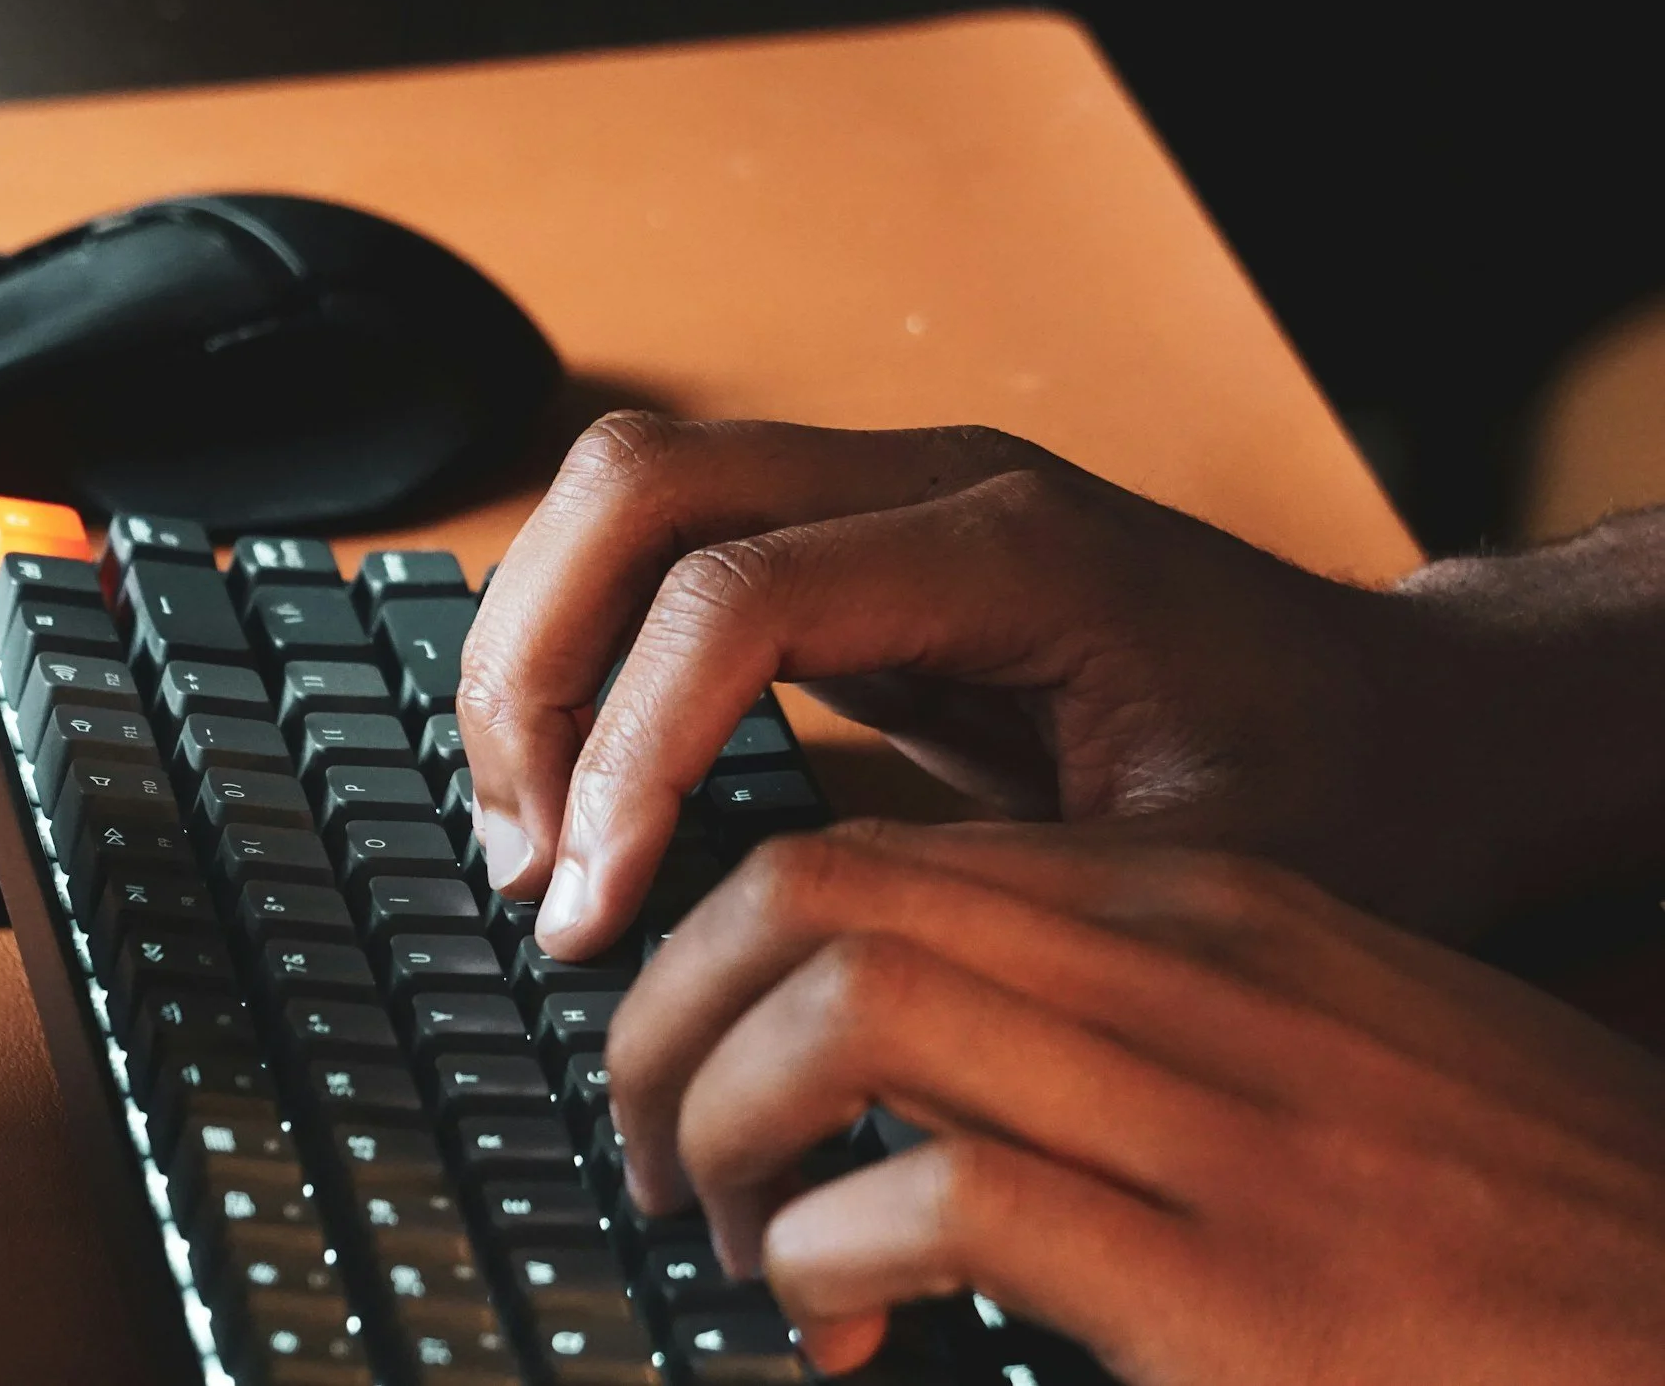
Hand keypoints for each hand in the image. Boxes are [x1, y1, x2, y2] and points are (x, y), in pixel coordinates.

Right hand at [456, 413, 1664, 957]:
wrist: (1415, 720)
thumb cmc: (1334, 791)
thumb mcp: (1191, 878)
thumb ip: (987, 895)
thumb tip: (772, 963)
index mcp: (1017, 546)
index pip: (743, 591)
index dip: (633, 748)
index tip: (594, 905)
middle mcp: (930, 483)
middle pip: (638, 484)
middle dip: (535, 667)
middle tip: (526, 857)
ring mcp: (884, 497)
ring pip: (625, 493)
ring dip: (537, 651)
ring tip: (531, 830)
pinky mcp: (854, 547)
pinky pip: (663, 551)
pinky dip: (586, 654)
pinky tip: (580, 784)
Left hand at [606, 826, 1664, 1382]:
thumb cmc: (1517, 1213)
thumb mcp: (1322, 1055)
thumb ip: (1128, 1023)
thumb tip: (916, 1074)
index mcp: (1204, 911)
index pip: (884, 854)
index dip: (731, 951)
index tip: (694, 1057)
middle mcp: (1192, 971)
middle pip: (817, 898)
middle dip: (672, 1015)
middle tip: (658, 1146)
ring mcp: (1218, 1116)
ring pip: (847, 1014)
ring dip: (723, 1126)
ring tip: (734, 1237)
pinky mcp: (1237, 1282)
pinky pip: (937, 1201)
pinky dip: (825, 1256)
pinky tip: (837, 1322)